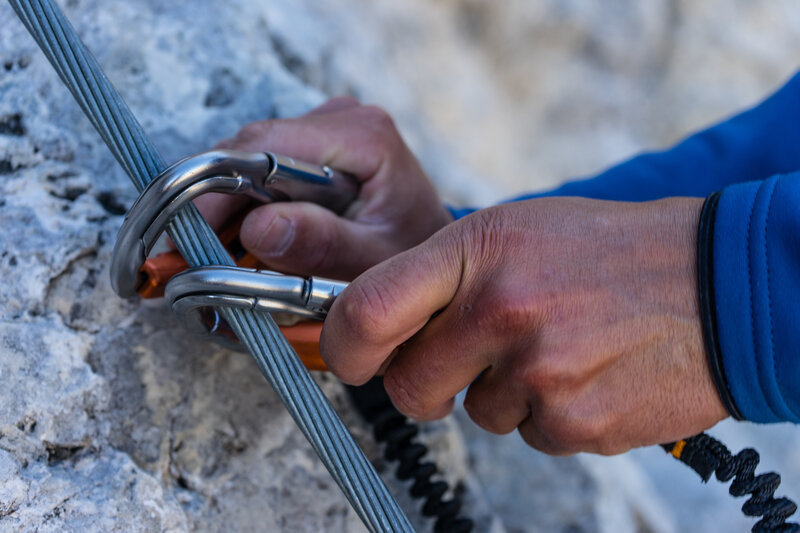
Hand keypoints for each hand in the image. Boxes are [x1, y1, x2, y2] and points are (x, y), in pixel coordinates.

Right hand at [196, 97, 451, 279]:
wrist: (432, 250)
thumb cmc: (412, 255)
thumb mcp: (375, 260)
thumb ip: (324, 244)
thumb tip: (258, 229)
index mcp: (363, 135)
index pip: (267, 146)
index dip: (216, 187)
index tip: (185, 233)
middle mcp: (341, 119)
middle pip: (249, 149)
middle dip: (210, 201)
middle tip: (180, 254)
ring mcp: (325, 129)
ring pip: (247, 160)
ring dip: (221, 207)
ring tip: (202, 254)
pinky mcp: (313, 147)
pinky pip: (259, 170)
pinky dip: (240, 206)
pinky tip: (230, 242)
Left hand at [321, 197, 728, 454]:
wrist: (716, 282)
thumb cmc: (608, 252)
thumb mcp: (516, 230)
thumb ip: (445, 277)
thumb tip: (382, 326)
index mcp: (478, 249)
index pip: (368, 310)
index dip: (342, 345)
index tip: (350, 356)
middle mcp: (500, 309)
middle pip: (409, 387)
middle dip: (426, 384)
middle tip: (471, 359)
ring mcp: (540, 370)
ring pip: (478, 414)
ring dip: (506, 392)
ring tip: (560, 346)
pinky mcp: (576, 422)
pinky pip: (532, 436)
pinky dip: (551, 413)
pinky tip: (588, 371)